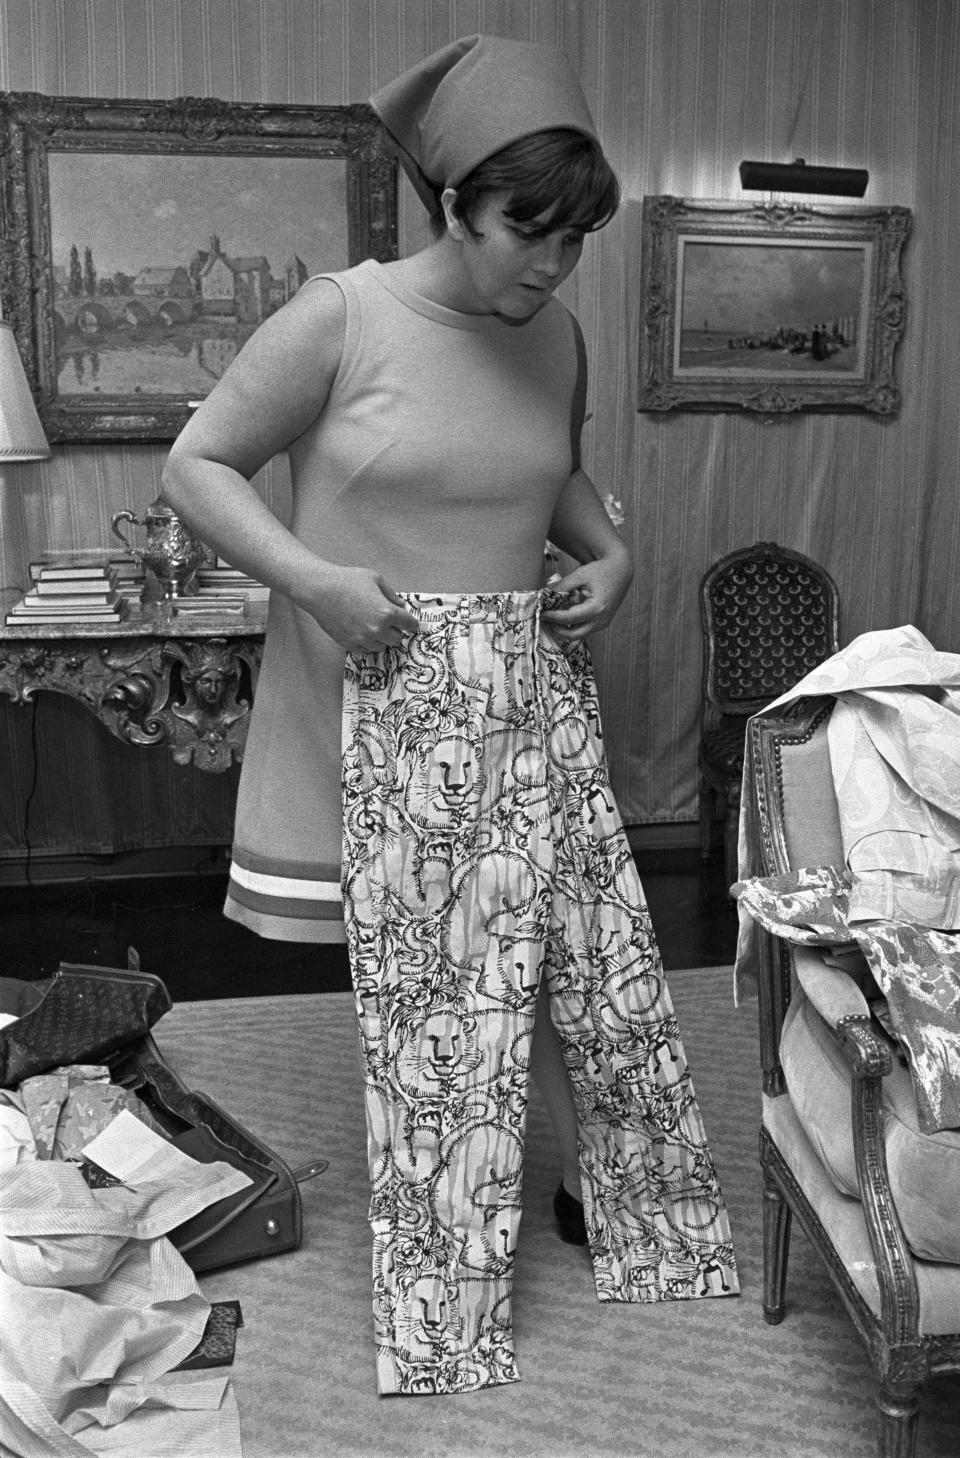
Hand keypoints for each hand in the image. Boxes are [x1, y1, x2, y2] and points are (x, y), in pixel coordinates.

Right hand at [296, 564, 419, 650]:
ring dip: (382, 638)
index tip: (410, 623)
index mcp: (387, 612)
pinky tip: (363, 632)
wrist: (321, 590)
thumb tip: (401, 606)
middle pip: (397, 639)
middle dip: (396, 631)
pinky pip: (366, 650)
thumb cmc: (348, 580)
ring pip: (382, 646)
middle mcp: (377, 629)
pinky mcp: (349, 644)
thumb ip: (392, 595)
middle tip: (390, 623)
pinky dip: (368, 643)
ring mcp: (362, 639)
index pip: (409, 624)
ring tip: (374, 626)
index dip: (411, 623)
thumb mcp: (376, 579)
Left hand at [541, 550, 632, 642]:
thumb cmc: (600, 570)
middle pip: (573, 635)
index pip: (568, 619)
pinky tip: (562, 616)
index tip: (540, 613)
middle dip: (556, 629)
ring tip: (551, 617)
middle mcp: (601, 620)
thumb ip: (562, 587)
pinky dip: (572, 626)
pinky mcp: (603, 623)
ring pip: (578, 635)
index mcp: (597, 607)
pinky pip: (584, 630)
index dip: (552, 617)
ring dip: (563, 629)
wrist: (620, 571)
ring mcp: (603, 624)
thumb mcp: (579, 575)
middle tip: (544, 619)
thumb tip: (544, 596)